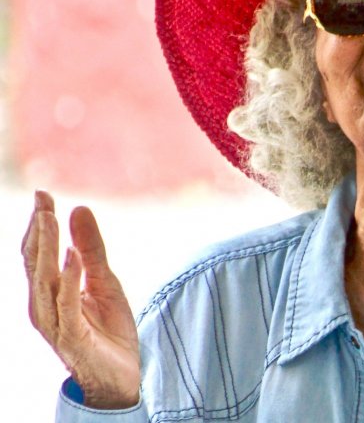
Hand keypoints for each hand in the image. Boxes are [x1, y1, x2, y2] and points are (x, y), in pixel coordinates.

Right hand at [22, 191, 140, 408]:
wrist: (123, 374)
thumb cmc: (108, 329)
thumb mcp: (104, 280)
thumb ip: (91, 248)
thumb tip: (79, 208)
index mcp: (48, 292)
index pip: (37, 252)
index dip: (38, 224)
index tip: (43, 194)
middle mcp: (44, 307)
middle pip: (34, 263)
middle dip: (37, 230)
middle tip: (42, 200)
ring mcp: (55, 323)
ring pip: (44, 280)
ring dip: (46, 248)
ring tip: (50, 218)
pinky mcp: (72, 337)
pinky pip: (68, 304)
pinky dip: (69, 279)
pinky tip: (73, 256)